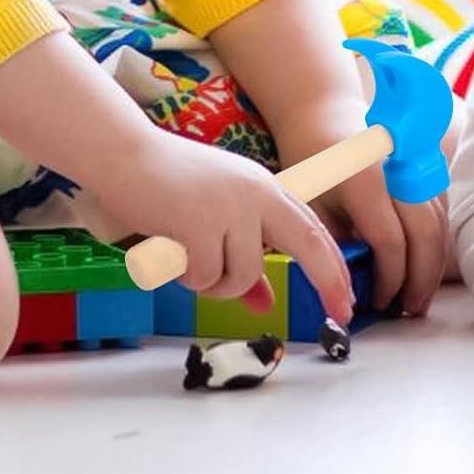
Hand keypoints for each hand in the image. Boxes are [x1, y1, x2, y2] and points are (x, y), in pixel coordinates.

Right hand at [93, 128, 354, 323]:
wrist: (126, 156)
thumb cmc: (168, 188)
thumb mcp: (216, 216)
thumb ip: (242, 258)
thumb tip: (264, 303)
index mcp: (264, 188)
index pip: (311, 229)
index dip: (333, 267)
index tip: (347, 301)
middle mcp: (256, 193)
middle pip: (307, 243)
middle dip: (327, 281)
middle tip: (342, 316)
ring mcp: (230, 206)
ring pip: (242, 276)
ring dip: (213, 282)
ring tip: (187, 255)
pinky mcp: (200, 222)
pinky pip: (205, 278)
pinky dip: (186, 277)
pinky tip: (170, 249)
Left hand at [314, 162, 448, 315]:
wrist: (321, 114)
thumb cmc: (308, 159)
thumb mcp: (309, 205)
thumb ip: (333, 245)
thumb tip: (352, 289)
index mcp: (364, 181)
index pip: (391, 242)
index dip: (390, 280)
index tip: (378, 303)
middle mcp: (397, 171)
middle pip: (426, 234)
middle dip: (422, 279)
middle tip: (411, 309)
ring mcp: (414, 165)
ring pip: (439, 222)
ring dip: (434, 262)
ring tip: (420, 295)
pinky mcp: (422, 166)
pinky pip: (439, 208)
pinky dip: (436, 240)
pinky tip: (424, 264)